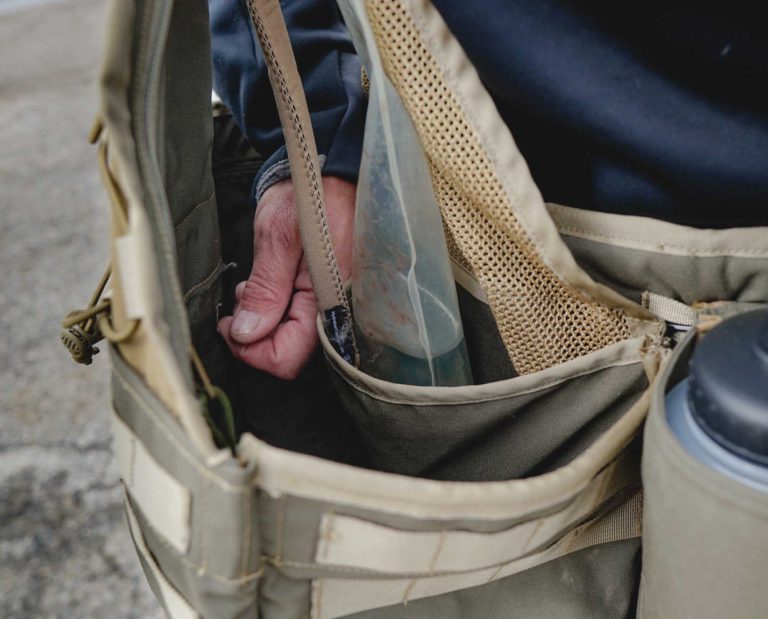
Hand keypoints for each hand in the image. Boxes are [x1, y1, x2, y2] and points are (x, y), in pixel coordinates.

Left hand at [218, 176, 354, 378]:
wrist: (333, 174)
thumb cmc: (309, 197)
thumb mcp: (277, 237)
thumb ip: (266, 290)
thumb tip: (246, 334)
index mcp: (328, 301)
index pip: (286, 359)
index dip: (250, 350)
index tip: (228, 325)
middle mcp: (336, 312)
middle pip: (289, 354)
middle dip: (256, 335)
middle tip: (243, 298)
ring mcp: (334, 307)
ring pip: (292, 341)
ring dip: (265, 321)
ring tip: (256, 285)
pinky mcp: (329, 298)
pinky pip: (300, 323)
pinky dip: (278, 310)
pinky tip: (272, 285)